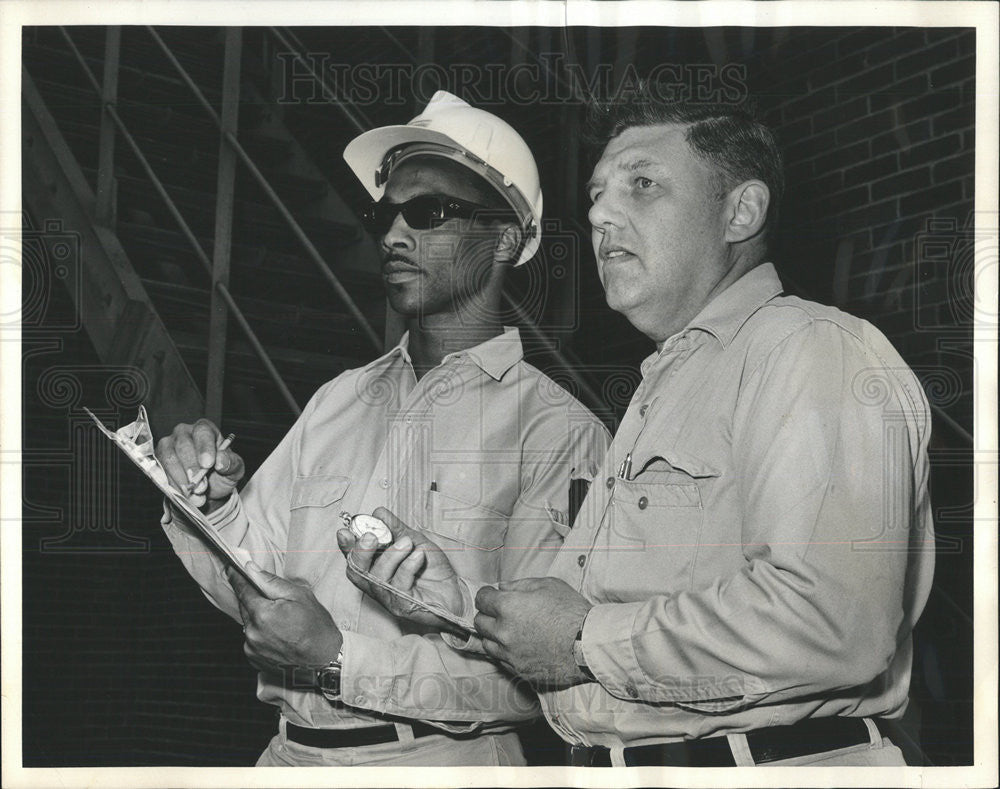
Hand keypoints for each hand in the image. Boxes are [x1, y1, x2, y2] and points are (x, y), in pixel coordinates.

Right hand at [155, 418, 243, 510]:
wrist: (207, 490)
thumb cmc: (221, 473)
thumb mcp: (234, 469)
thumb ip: (232, 463)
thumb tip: (221, 461)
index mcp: (205, 429)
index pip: (203, 432)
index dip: (204, 448)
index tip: (208, 465)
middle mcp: (184, 432)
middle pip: (183, 445)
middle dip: (192, 468)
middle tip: (201, 488)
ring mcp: (168, 445)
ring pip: (169, 459)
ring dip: (181, 480)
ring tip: (195, 496)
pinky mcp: (157, 460)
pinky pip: (160, 471)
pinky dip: (172, 485)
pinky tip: (183, 495)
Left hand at [225, 562, 341, 670]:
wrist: (325, 659)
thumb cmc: (316, 626)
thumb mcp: (299, 595)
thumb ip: (271, 581)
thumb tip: (251, 569)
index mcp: (262, 614)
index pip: (243, 590)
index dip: (237, 577)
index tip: (231, 567)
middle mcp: (252, 632)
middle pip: (244, 606)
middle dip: (252, 597)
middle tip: (267, 594)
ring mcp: (252, 648)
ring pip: (248, 623)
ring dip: (257, 616)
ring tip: (279, 618)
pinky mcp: (254, 659)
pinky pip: (251, 638)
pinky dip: (259, 632)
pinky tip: (277, 632)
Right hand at [336, 507, 463, 631]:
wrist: (456, 591)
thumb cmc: (432, 570)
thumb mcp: (415, 542)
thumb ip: (396, 529)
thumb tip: (378, 513)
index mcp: (377, 569)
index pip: (354, 559)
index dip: (346, 547)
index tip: (345, 531)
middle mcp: (379, 585)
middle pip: (357, 572)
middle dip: (361, 553)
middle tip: (371, 536)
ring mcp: (390, 598)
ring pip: (378, 577)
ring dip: (391, 556)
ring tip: (407, 543)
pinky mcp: (404, 606)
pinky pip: (400, 584)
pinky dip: (408, 565)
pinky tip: (419, 556)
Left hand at [474, 577, 592, 688]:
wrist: (588, 644)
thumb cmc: (571, 611)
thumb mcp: (548, 585)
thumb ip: (520, 585)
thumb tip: (502, 588)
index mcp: (508, 607)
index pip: (481, 599)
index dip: (486, 595)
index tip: (492, 596)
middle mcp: (504, 632)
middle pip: (480, 623)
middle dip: (487, 615)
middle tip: (499, 613)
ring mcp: (510, 654)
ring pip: (487, 644)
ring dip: (493, 636)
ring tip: (508, 631)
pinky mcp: (519, 670)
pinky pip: (502, 660)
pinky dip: (506, 652)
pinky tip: (519, 646)